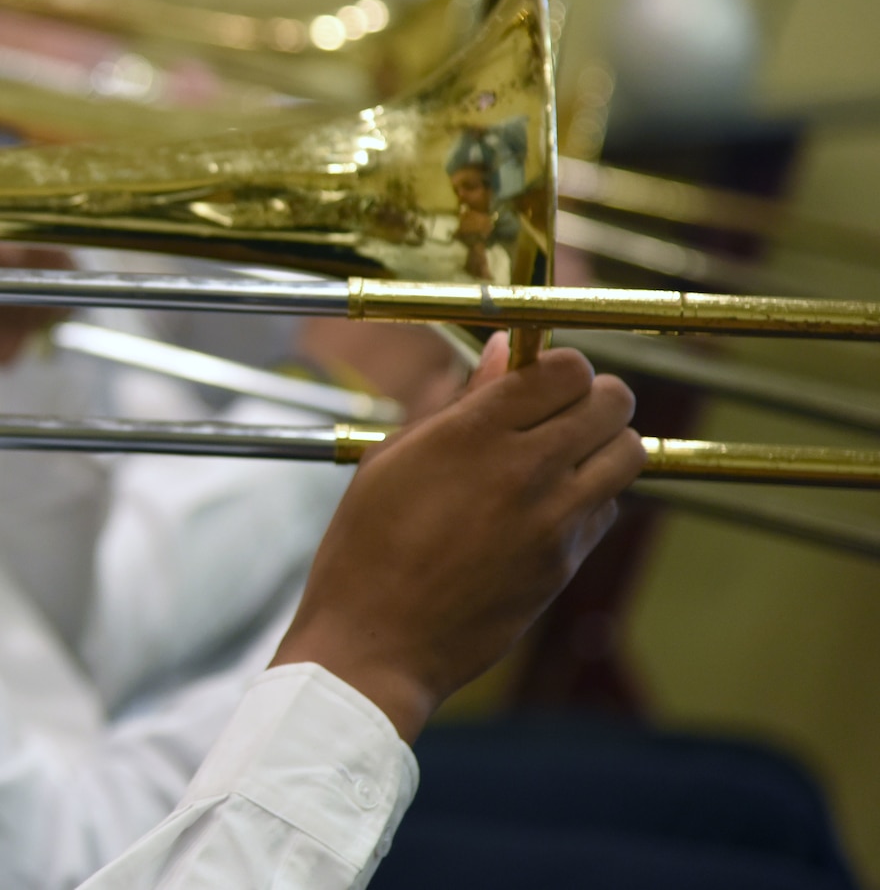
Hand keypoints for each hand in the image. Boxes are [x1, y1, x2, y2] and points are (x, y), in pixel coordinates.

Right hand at [271, 333, 642, 741]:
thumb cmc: (366, 548)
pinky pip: (607, 509)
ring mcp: (553, 520)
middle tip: (564, 408)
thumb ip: (458, 403)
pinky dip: (592, 496)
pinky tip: (549, 505)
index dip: (560, 365)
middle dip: (593, 395)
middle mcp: (524, 470)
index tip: (543, 375)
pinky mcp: (566, 563)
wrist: (376, 642)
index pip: (564, 368)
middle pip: (612, 402)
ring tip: (567, 453)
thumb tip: (503, 353)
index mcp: (472, 433)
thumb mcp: (394, 459)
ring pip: (629, 453)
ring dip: (606, 443)